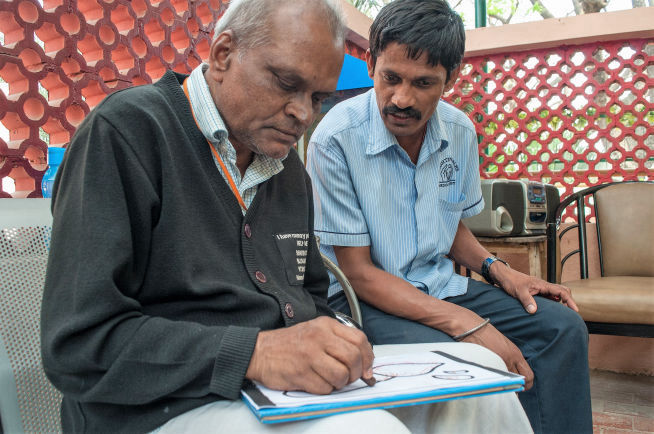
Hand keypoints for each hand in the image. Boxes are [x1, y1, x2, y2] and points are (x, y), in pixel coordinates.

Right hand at [245, 316, 373, 394]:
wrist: (260, 351)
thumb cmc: (291, 343)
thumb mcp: (316, 331)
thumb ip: (340, 342)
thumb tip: (365, 364)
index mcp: (325, 325)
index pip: (359, 339)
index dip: (368, 357)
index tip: (367, 368)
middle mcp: (319, 337)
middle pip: (353, 358)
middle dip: (357, 373)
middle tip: (350, 377)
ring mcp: (309, 355)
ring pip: (341, 375)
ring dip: (340, 383)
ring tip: (332, 380)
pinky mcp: (300, 373)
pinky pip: (325, 388)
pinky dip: (325, 389)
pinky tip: (317, 382)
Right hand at [459, 315, 533, 389]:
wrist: (471, 327)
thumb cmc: (484, 333)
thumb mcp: (502, 344)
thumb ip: (510, 357)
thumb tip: (512, 372)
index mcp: (515, 354)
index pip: (529, 376)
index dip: (525, 383)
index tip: (519, 384)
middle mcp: (510, 360)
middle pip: (522, 382)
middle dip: (517, 388)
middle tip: (511, 388)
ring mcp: (499, 363)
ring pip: (509, 383)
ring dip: (506, 386)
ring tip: (500, 383)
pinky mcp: (487, 365)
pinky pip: (496, 379)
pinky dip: (495, 382)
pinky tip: (491, 379)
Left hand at [492, 263, 577, 313]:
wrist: (503, 276)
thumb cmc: (511, 281)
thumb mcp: (518, 291)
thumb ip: (526, 300)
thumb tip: (534, 311)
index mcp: (542, 285)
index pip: (561, 291)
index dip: (570, 300)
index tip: (575, 310)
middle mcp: (544, 286)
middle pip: (562, 291)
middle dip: (569, 301)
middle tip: (572, 313)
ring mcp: (540, 289)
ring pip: (556, 295)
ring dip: (561, 302)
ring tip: (564, 315)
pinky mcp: (536, 292)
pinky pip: (548, 298)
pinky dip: (553, 303)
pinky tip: (551, 311)